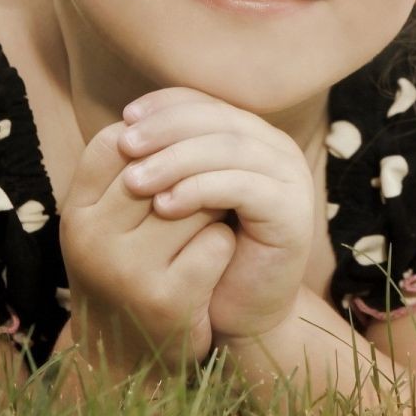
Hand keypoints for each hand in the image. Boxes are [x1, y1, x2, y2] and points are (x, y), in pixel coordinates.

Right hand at [58, 121, 235, 375]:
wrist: (132, 361)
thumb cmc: (131, 273)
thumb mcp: (112, 222)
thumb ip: (131, 171)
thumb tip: (168, 105)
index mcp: (75, 213)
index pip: (116, 142)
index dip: (157, 140)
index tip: (176, 155)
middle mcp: (91, 240)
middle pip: (161, 167)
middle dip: (192, 171)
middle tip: (208, 184)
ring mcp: (126, 272)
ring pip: (194, 201)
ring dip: (214, 208)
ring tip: (212, 223)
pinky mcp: (167, 300)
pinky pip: (216, 243)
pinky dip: (225, 246)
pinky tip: (215, 261)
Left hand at [117, 88, 316, 342]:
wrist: (241, 312)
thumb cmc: (204, 255)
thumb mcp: (181, 200)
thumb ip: (168, 161)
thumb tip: (122, 127)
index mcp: (251, 136)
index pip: (206, 103)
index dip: (166, 105)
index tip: (126, 118)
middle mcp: (276, 149)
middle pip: (218, 119)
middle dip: (167, 128)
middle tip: (126, 144)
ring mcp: (289, 177)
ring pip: (230, 149)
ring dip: (177, 160)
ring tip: (135, 181)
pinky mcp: (292, 210)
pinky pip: (243, 187)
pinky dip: (201, 190)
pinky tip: (165, 205)